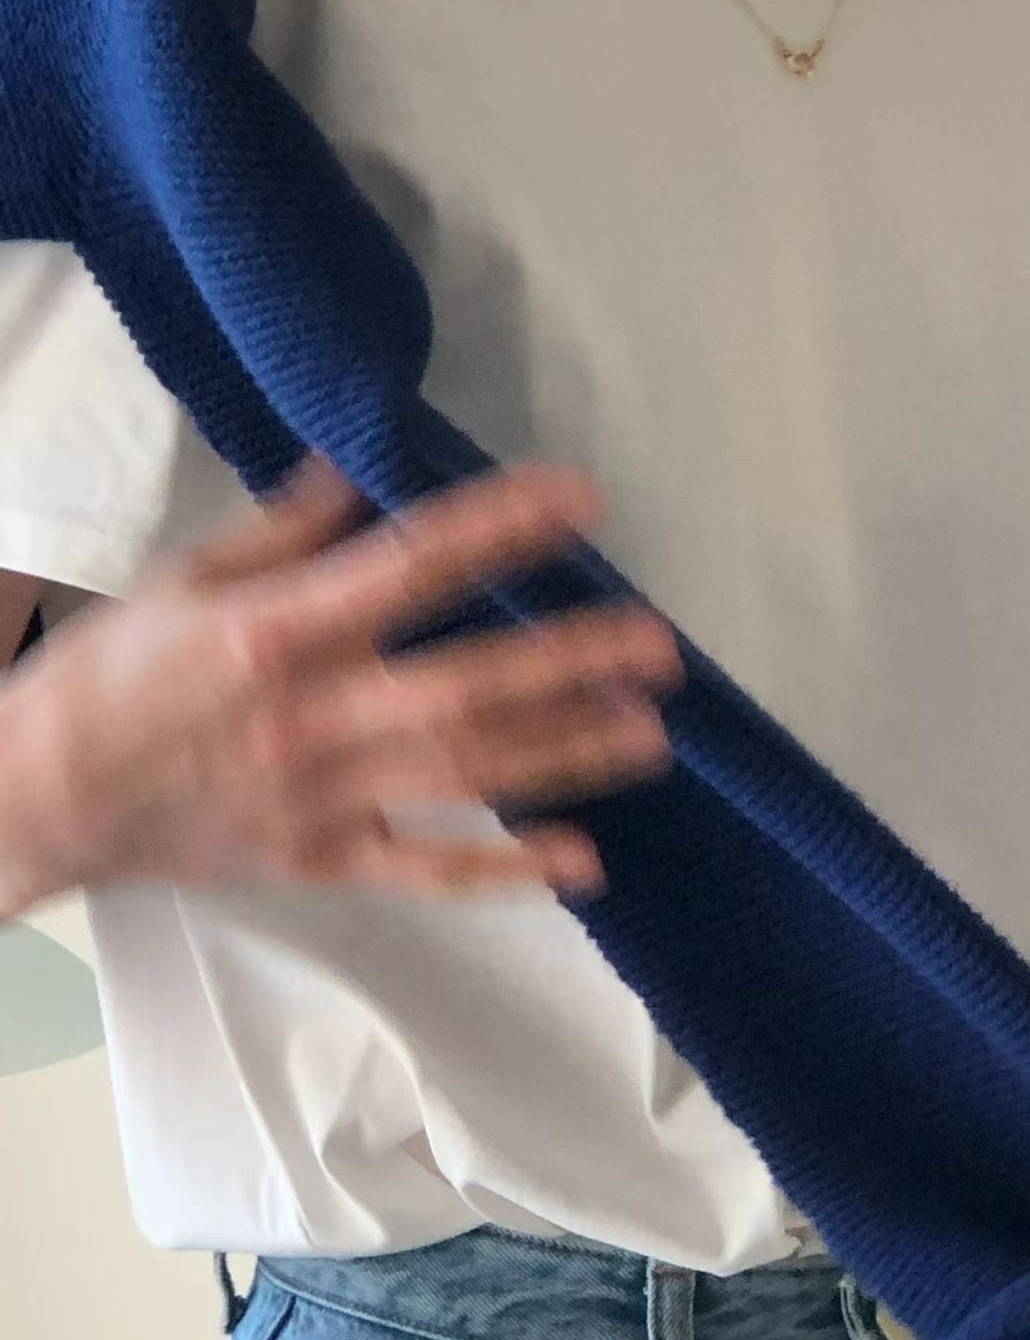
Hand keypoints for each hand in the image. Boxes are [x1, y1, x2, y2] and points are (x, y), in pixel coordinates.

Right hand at [0, 456, 682, 913]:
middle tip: (657, 647)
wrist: (41, 798)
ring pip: (463, 777)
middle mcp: (313, 716)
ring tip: (650, 734)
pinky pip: (425, 872)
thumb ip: (284, 530)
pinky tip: (581, 862)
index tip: (580, 498)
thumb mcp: (184, 579)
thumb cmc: (112, 676)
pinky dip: (503, 872)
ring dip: (563, 756)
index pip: (409, 569)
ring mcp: (326, 798)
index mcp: (276, 633)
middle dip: (565, 664)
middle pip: (461, 688)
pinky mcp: (325, 861)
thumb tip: (362, 467)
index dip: (499, 529)